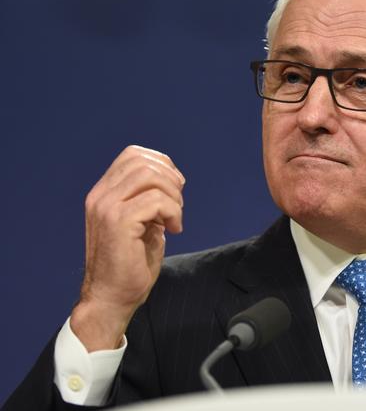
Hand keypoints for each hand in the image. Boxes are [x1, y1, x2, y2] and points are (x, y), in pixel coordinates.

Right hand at [70, 145, 184, 350]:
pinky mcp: (118, 222)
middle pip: (144, 162)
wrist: (111, 298)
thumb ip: (148, 198)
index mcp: (103, 193)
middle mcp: (100, 196)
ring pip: (151, 176)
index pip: (132, 155)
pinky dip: (173, 212)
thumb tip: (172, 180)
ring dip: (173, 196)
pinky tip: (173, 230)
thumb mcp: (141, 222)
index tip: (175, 187)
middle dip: (171, 180)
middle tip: (177, 206)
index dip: (162, 164)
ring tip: (174, 218)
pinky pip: (157, 201)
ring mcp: (107, 208)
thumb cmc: (130, 264)